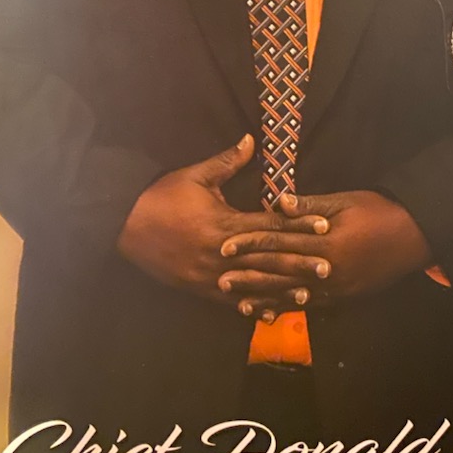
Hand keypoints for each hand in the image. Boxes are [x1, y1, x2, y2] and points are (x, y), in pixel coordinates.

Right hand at [116, 135, 328, 309]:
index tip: (323, 225)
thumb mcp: (194, 175)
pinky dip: (250, 306)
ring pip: (252, 285)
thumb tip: (252, 139)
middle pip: (267, 259)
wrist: (122, 225)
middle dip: (299, 263)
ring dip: (281, 289)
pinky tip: (269, 313)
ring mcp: (209, 275)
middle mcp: (220, 253)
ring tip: (308, 293)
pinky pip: (229, 301)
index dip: (298, 225)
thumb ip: (227, 162)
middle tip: (329, 266)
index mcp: (223, 224)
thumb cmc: (160, 196)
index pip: (269, 225)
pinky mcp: (197, 288)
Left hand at [219, 190, 431, 318]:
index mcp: (325, 243)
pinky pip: (312, 306)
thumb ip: (309, 206)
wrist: (415, 236)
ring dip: (265, 299)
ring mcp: (337, 289)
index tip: (225, 246)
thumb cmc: (379, 211)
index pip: (279, 244)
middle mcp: (328, 271)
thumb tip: (277, 203)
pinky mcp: (345, 298)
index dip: (250, 245)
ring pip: (293, 296)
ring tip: (238, 302)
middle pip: (281, 274)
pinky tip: (273, 312)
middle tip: (219, 279)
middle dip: (249, 276)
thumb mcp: (344, 201)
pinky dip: (290, 309)